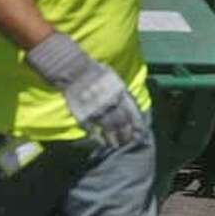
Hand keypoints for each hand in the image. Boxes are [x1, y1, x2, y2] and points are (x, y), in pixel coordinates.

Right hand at [25, 33, 145, 147]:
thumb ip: (118, 90)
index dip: (136, 123)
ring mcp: (97, 111)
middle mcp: (110, 104)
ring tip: (118, 146)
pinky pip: (93, 129)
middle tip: (130, 143)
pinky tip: (101, 143)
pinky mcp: (84, 115)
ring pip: (109, 129)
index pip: (131, 112)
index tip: (141, 132)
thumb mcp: (111, 77)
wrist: (73, 69)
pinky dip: (98, 137)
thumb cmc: (92, 69)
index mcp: (118, 94)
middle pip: (121, 123)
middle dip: (127, 134)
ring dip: (114, 138)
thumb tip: (125, 98)